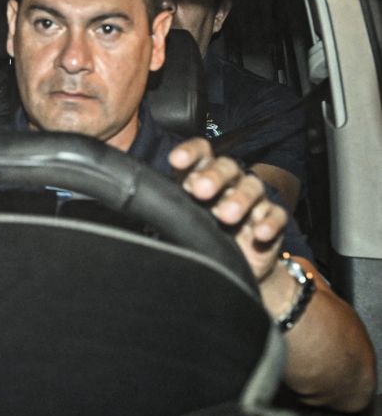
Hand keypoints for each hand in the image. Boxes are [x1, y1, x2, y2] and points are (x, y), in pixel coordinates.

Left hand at [169, 137, 286, 281]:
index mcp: (203, 173)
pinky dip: (269, 223)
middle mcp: (229, 181)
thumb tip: (139, 199)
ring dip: (239, 199)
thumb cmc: (201, 229)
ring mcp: (253, 199)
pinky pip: (275, 215)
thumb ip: (167, 202)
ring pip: (251, 188)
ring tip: (225, 216)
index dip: (190, 152)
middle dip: (213, 176)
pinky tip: (259, 232)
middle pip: (226, 167)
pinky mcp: (271, 220)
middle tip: (199, 190)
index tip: (175, 160)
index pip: (200, 152)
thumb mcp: (181, 215)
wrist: (231, 263)